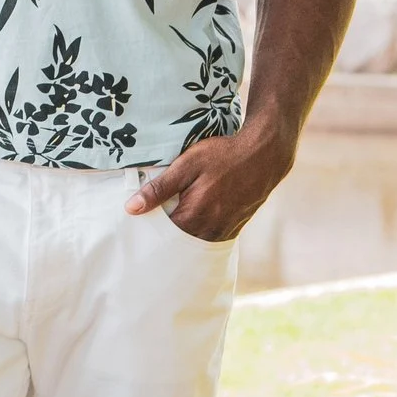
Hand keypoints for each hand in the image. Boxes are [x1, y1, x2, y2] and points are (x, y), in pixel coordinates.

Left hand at [125, 118, 293, 245]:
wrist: (265, 154)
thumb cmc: (224, 155)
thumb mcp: (187, 165)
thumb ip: (159, 188)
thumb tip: (131, 208)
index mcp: (194, 216)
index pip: (162, 235)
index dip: (150, 228)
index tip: (141, 220)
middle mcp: (210, 229)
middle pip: (179, 242)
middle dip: (166, 233)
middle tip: (158, 218)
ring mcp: (225, 230)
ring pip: (196, 240)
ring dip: (185, 232)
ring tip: (177, 216)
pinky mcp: (235, 227)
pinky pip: (212, 236)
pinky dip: (201, 230)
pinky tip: (196, 215)